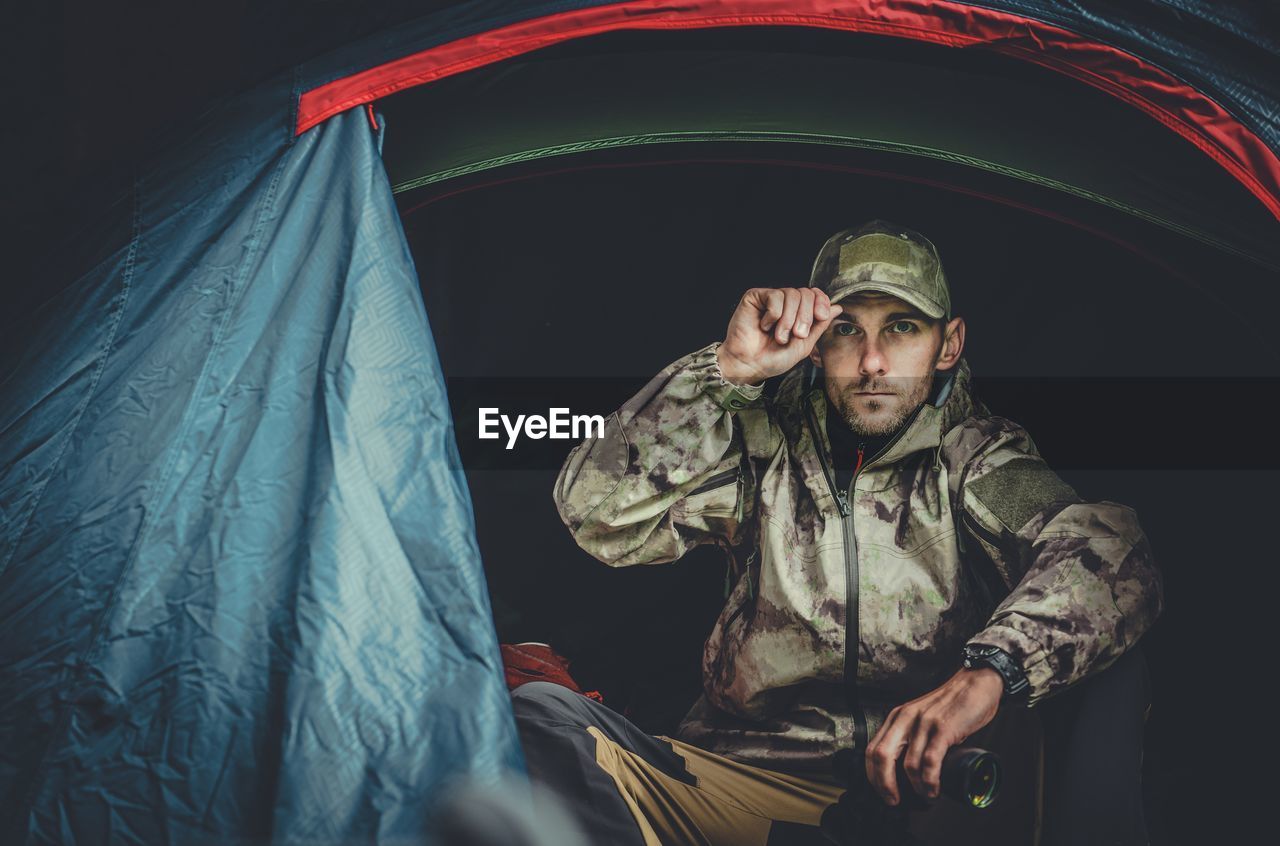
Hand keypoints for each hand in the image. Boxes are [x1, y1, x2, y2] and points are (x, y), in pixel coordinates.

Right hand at [717, 288, 841, 384]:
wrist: (750, 365)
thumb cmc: (773, 358)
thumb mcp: (804, 345)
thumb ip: (820, 325)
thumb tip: (837, 307)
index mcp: (798, 312)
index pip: (816, 294)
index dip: (822, 301)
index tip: (822, 316)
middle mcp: (785, 303)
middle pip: (806, 293)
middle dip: (805, 316)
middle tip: (796, 334)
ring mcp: (770, 299)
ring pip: (791, 294)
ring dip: (788, 319)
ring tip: (779, 336)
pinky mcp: (755, 297)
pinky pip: (774, 296)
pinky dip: (773, 315)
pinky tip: (764, 325)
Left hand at [864, 668, 1002, 805]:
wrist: (976, 683)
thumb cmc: (952, 705)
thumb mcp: (922, 718)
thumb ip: (912, 736)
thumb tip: (908, 770)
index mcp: (897, 717)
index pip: (873, 749)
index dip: (873, 776)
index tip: (882, 792)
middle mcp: (905, 718)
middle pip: (882, 757)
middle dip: (885, 785)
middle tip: (894, 801)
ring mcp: (923, 723)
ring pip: (908, 764)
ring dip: (916, 788)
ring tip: (925, 796)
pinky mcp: (943, 728)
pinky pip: (930, 760)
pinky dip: (930, 781)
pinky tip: (934, 788)